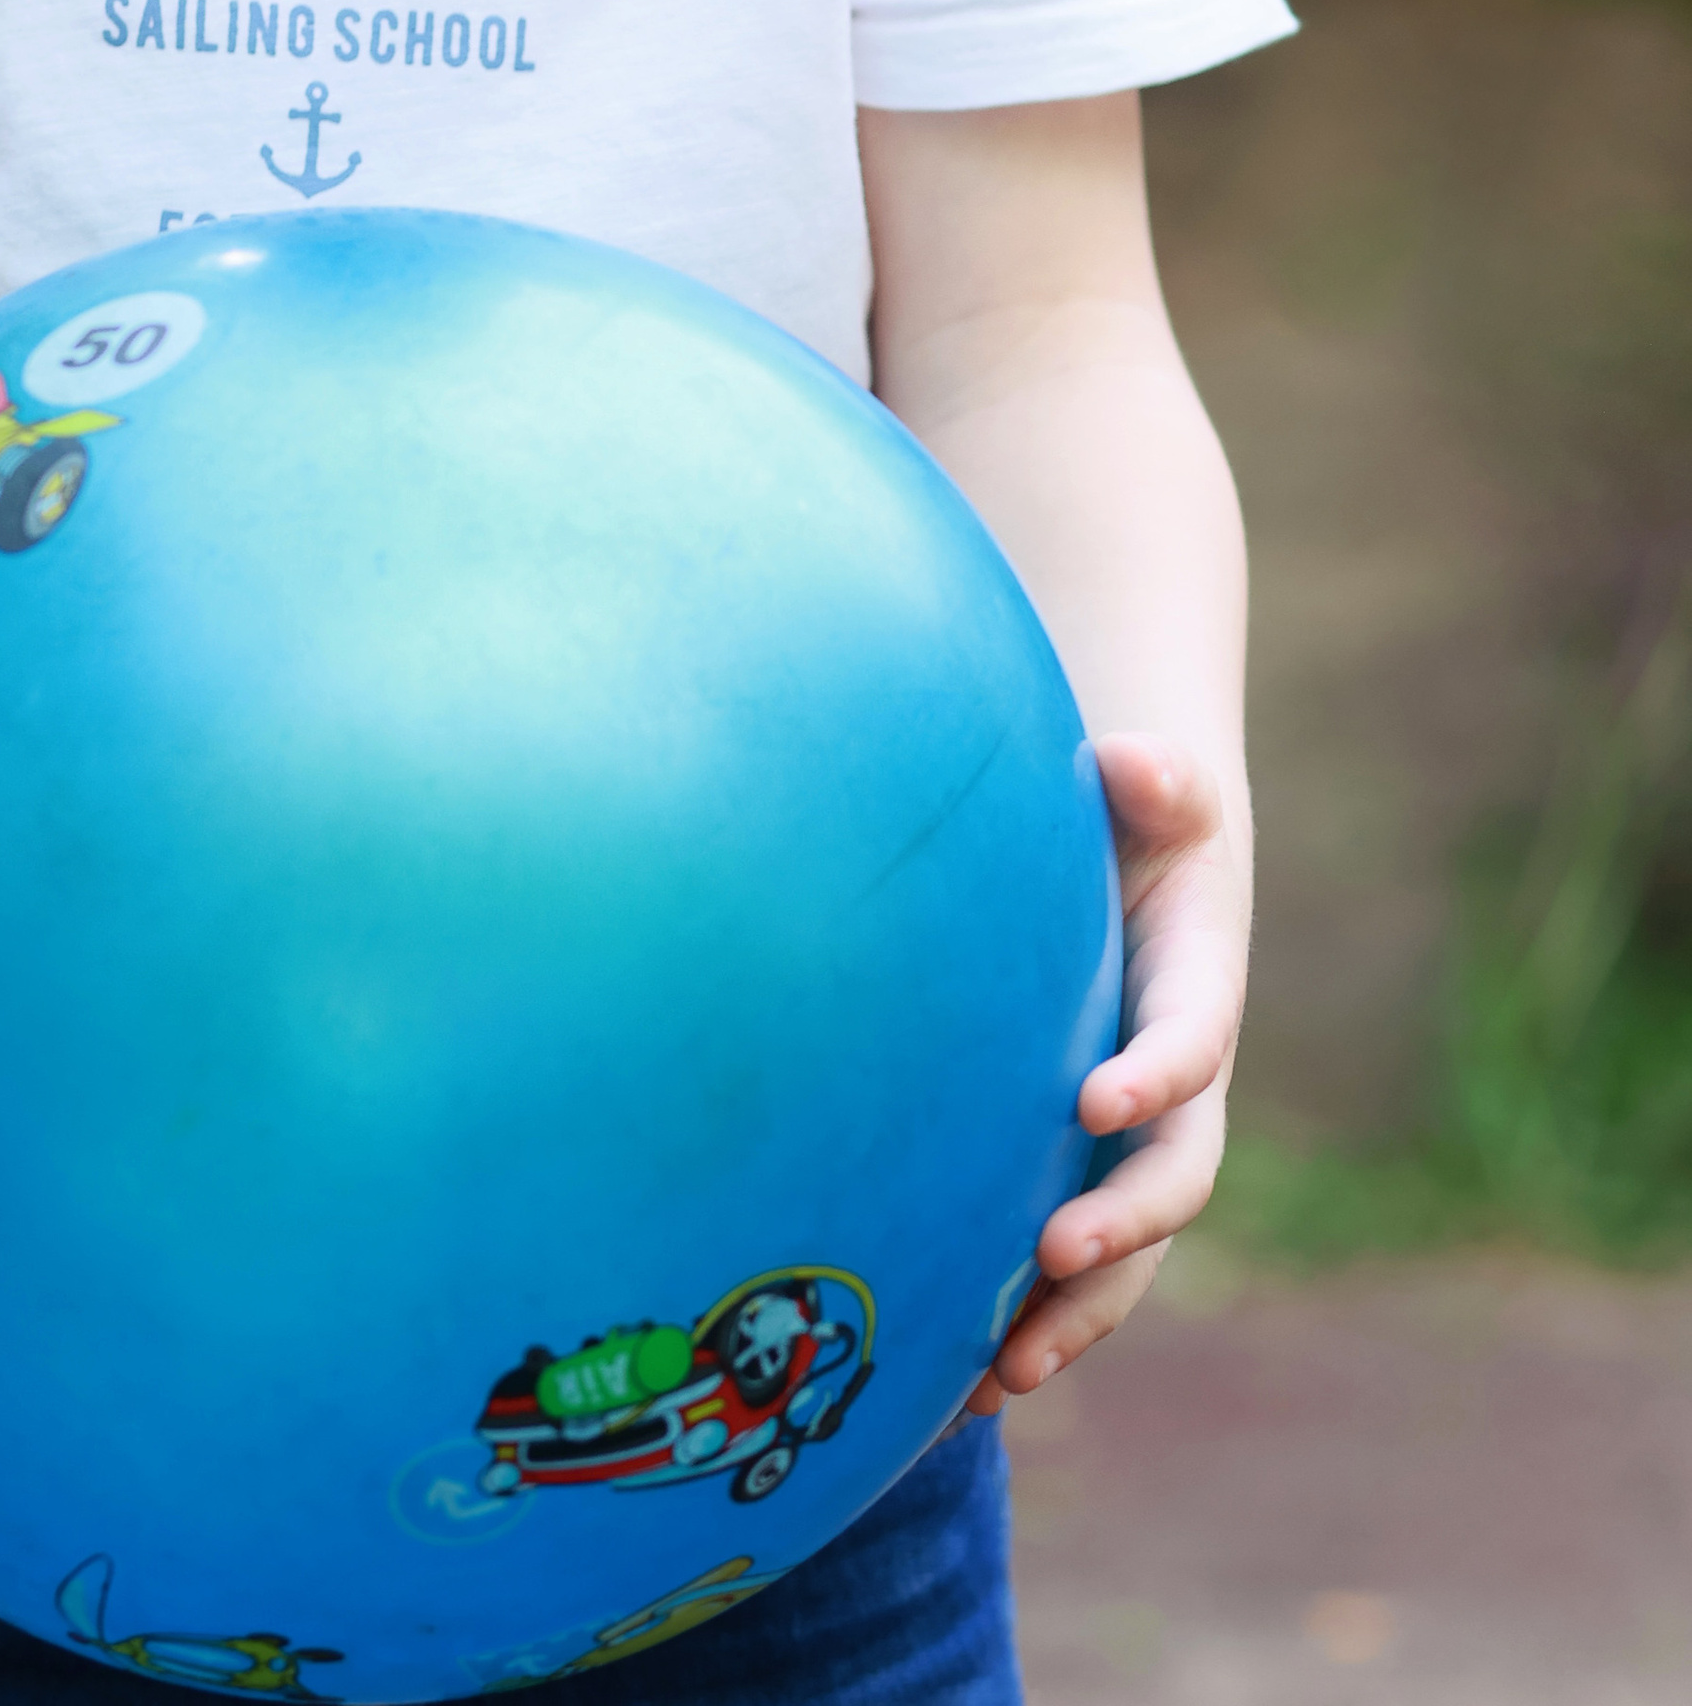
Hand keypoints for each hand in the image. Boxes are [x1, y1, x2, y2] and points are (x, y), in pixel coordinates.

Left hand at [964, 734, 1243, 1416]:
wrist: (1123, 864)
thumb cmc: (1127, 814)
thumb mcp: (1147, 784)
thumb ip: (1154, 778)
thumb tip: (1138, 763)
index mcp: (1196, 987)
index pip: (1191, 1042)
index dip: (1155, 1075)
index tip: (1098, 1099)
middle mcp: (1176, 1086)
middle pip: (1170, 1180)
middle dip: (1120, 1230)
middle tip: (1054, 1259)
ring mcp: (1129, 1140)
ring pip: (1121, 1251)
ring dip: (1071, 1314)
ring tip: (999, 1373)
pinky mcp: (1075, 1167)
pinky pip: (1062, 1263)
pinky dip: (1020, 1318)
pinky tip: (952, 1385)